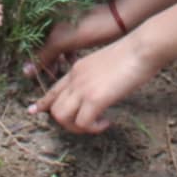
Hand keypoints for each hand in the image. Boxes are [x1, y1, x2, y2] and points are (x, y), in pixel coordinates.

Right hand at [27, 4, 122, 78]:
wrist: (120, 19)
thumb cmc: (93, 27)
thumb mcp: (66, 41)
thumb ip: (46, 54)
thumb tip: (26, 70)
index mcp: (50, 19)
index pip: (34, 42)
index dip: (33, 59)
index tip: (33, 75)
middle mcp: (56, 21)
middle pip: (44, 45)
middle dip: (45, 61)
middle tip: (48, 75)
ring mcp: (68, 25)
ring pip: (56, 47)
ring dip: (56, 60)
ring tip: (58, 72)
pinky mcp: (79, 31)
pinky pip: (67, 47)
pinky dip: (67, 56)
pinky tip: (71, 64)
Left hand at [30, 36, 157, 134]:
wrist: (142, 47)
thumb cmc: (133, 54)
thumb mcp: (106, 64)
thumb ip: (96, 77)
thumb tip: (100, 91)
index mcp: (77, 69)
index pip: (53, 88)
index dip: (43, 103)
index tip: (34, 111)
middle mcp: (75, 78)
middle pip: (54, 108)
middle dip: (66, 123)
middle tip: (86, 125)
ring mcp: (83, 88)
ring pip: (62, 118)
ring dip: (77, 128)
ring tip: (95, 125)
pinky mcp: (95, 98)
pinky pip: (83, 124)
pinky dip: (93, 129)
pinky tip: (106, 122)